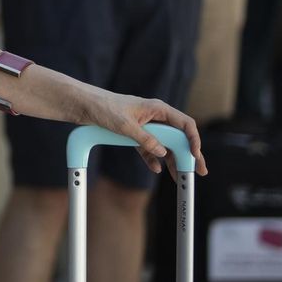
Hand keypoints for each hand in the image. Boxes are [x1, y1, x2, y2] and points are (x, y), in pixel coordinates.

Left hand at [77, 88, 206, 176]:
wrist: (84, 105)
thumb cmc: (104, 108)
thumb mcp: (126, 126)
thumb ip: (145, 140)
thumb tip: (163, 153)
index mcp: (158, 109)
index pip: (185, 124)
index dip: (194, 140)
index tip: (195, 156)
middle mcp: (155, 116)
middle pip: (178, 137)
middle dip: (188, 154)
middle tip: (198, 171)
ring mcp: (145, 125)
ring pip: (164, 144)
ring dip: (172, 160)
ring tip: (178, 176)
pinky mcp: (134, 132)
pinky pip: (149, 147)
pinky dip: (153, 158)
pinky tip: (157, 169)